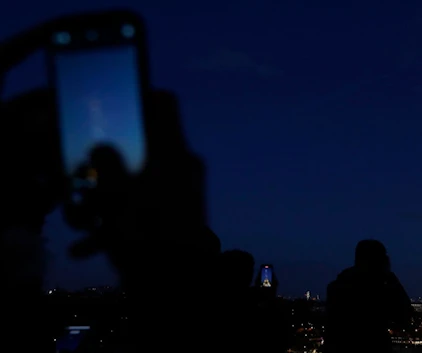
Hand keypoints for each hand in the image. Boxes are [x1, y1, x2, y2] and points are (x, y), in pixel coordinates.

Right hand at [65, 90, 220, 287]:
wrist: (179, 284)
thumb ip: (106, 161)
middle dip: (110, 160)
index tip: (113, 107)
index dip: (138, 96)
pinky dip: (122, 218)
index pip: (164, 102)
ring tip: (83, 219)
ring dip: (110, 195)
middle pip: (144, 144)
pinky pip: (148, 206)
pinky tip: (93, 242)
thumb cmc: (148, 232)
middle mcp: (183, 165)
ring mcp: (183, 191)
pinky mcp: (179, 215)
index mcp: (174, 150)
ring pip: (140, 179)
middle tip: (84, 175)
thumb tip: (101, 147)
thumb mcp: (116, 194)